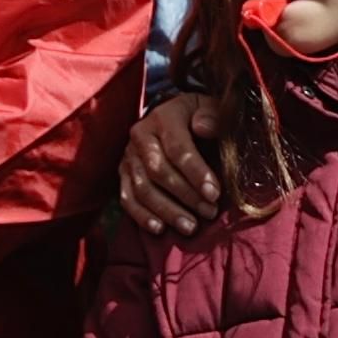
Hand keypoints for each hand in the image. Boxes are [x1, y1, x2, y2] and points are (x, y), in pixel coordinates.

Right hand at [120, 89, 229, 240]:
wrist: (173, 117)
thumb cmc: (200, 117)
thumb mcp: (211, 108)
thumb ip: (213, 116)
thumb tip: (205, 128)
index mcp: (164, 117)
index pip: (178, 148)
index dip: (196, 173)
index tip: (215, 194)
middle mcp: (140, 136)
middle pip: (159, 172)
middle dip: (186, 195)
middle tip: (209, 212)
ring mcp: (129, 156)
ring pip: (143, 189)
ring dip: (167, 211)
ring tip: (191, 227)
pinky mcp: (122, 174)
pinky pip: (127, 198)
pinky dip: (142, 216)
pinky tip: (160, 229)